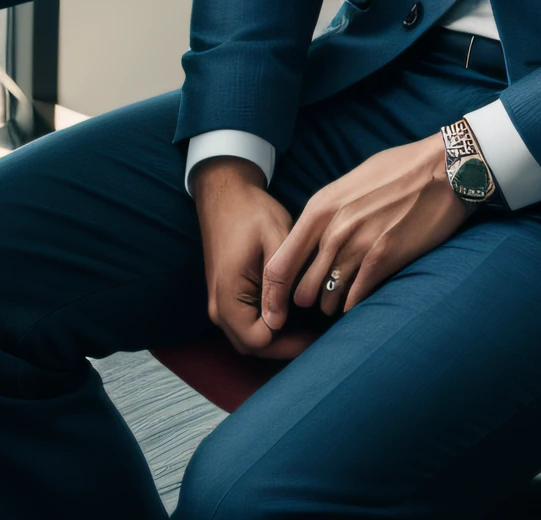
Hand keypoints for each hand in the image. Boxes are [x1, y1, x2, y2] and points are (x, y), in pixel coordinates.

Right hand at [192, 156, 318, 359]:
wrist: (226, 193)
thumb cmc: (252, 212)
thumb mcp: (272, 239)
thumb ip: (277, 281)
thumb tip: (279, 322)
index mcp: (228, 296)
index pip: (259, 340)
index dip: (290, 342)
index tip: (319, 334)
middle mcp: (219, 307)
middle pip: (253, 346)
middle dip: (286, 347)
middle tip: (320, 337)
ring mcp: (221, 303)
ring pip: (250, 338)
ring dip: (278, 339)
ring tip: (311, 330)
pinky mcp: (228, 296)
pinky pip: (247, 324)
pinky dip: (269, 327)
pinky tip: (294, 317)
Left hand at [261, 133, 469, 326]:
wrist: (442, 168)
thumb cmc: (399, 170)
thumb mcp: (351, 182)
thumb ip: (329, 210)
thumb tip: (315, 234)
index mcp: (320, 207)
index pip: (279, 263)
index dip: (274, 291)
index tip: (278, 305)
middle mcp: (333, 229)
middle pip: (301, 289)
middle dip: (307, 300)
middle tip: (317, 302)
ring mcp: (358, 245)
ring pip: (328, 299)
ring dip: (332, 305)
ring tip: (340, 301)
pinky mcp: (384, 259)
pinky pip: (356, 299)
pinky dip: (355, 304)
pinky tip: (360, 299)